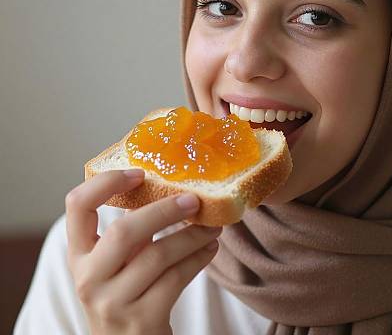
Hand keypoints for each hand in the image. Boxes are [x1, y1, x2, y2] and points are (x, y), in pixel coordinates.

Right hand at [65, 169, 221, 334]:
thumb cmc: (126, 291)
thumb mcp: (118, 260)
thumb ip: (131, 228)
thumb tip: (168, 184)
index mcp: (80, 254)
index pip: (77, 206)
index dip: (106, 183)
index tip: (139, 173)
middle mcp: (89, 278)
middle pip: (124, 231)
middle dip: (164, 210)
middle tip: (194, 200)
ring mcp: (113, 302)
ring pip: (158, 255)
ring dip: (193, 235)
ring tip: (213, 226)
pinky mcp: (142, 320)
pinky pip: (177, 278)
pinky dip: (199, 258)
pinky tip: (210, 249)